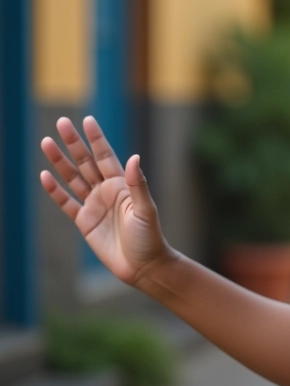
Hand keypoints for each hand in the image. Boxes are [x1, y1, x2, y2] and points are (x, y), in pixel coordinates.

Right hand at [40, 116, 173, 286]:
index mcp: (123, 184)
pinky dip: (55, 190)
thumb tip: (134, 158)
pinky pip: (66, 203)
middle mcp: (107, 191)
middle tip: (61, 122)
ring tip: (46, 142)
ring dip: (60, 161)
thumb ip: (139, 185)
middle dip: (74, 143)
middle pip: (86, 162)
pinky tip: (45, 175)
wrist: (143, 265)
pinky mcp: (84, 222)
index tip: (87, 120)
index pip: (106, 156)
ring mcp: (94, 205)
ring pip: (73, 178)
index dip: (96, 139)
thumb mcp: (146, 210)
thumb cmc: (149, 237)